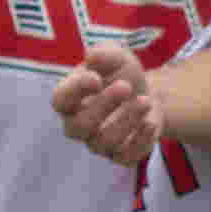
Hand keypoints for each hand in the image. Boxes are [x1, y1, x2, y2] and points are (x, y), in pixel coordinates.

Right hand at [54, 44, 164, 170]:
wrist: (148, 94)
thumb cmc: (122, 74)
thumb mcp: (116, 57)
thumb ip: (103, 54)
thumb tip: (91, 56)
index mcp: (69, 100)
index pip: (60, 101)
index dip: (75, 91)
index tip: (96, 78)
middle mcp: (78, 125)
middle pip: (79, 126)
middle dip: (102, 106)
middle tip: (126, 86)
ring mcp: (98, 143)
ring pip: (103, 142)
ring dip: (126, 121)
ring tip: (146, 101)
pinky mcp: (120, 156)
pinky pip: (126, 157)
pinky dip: (140, 140)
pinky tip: (150, 123)